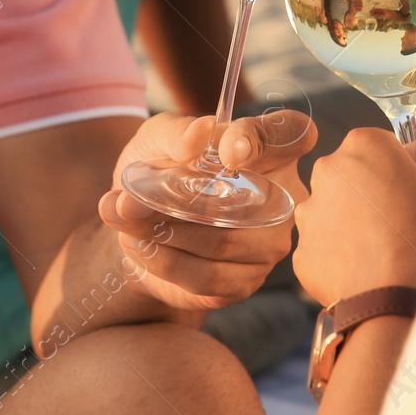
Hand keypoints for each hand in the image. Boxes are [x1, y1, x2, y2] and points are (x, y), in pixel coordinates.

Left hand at [97, 110, 316, 310]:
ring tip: (124, 221)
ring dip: (163, 234)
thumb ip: (176, 133)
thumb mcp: (158, 138)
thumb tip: (196, 137)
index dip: (264, 141)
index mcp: (273, 148)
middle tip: (129, 201)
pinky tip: (137, 245)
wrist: (139, 221)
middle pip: (249, 202)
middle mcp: (283, 198)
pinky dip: (162, 262)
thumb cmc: (161, 167)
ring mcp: (269, 245)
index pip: (291, 133)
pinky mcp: (243, 282)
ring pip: (222, 243)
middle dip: (182, 203)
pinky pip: (205, 278)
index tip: (228, 151)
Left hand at [293, 129, 415, 306]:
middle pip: (355, 173)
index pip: (385, 143)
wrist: (395, 300)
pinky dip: (343, 253)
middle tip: (404, 218)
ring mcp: (310, 213)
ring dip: (356, 220)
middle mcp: (328, 171)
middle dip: (376, 189)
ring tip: (386, 248)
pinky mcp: (302, 252)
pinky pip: (326, 245)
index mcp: (364, 145)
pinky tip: (368, 268)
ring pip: (337, 209)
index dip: (405, 164)